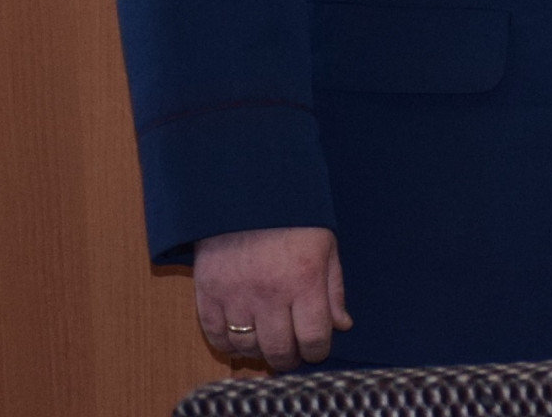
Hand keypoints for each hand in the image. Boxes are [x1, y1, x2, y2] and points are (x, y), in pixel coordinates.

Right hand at [192, 226, 348, 370]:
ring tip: (268, 344)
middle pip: (280, 350)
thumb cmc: (293, 218)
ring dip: (260, 353)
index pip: (314, 337)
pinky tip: (241, 341)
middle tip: (292, 354)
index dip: (318, 351)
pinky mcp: (208, 293)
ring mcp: (236, 296)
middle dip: (290, 359)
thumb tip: (342, 326)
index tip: (317, 349)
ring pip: (248, 348)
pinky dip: (229, 346)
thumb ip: (334, 289)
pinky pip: (216, 336)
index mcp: (304, 280)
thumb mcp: (326, 246)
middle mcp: (270, 294)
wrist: (245, 192)